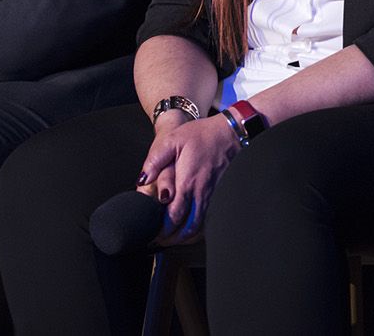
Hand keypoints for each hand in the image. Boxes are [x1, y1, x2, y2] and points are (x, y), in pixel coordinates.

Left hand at [135, 113, 242, 244]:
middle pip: (188, 228)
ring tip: (173, 238)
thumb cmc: (202, 135)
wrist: (232, 131)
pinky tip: (191, 227)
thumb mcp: (173, 140)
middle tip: (160, 241)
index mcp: (187, 183)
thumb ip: (155, 161)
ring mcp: (214, 195)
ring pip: (200, 226)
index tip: (152, 234)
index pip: (173, 217)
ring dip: (186, 236)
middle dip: (173, 239)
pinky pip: (210, 218)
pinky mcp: (221, 194)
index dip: (162, 230)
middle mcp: (201, 193)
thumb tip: (142, 180)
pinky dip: (199, 228)